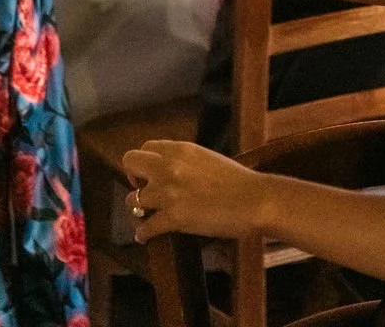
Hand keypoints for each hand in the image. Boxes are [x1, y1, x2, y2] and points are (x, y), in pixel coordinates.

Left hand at [124, 141, 266, 242]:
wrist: (253, 199)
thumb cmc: (237, 180)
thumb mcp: (207, 158)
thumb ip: (184, 161)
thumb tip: (171, 172)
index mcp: (180, 149)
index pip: (146, 147)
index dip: (145, 162)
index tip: (149, 174)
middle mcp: (169, 166)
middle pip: (130, 162)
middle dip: (132, 178)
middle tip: (142, 190)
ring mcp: (169, 192)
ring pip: (132, 198)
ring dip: (137, 208)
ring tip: (146, 216)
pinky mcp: (173, 218)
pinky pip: (145, 227)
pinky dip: (143, 234)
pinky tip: (145, 237)